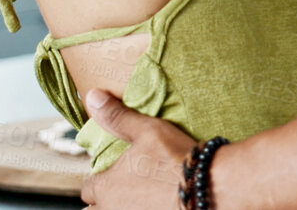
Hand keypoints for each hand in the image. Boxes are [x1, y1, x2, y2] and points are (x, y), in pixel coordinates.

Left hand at [79, 89, 196, 208]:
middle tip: (122, 189)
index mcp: (106, 187)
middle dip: (104, 201)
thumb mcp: (145, 131)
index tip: (111, 173)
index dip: (98, 180)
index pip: (88, 189)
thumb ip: (116, 117)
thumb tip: (93, 97)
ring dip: (121, 206)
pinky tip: (156, 203)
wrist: (208, 187)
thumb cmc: (175, 160)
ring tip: (139, 197)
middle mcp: (114, 209)